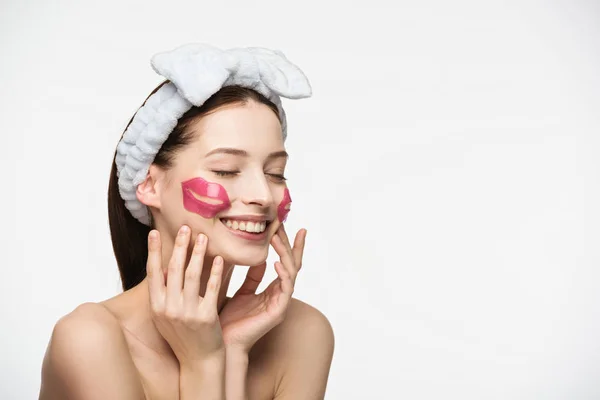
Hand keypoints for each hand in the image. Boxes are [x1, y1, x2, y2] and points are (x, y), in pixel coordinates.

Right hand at [146, 226, 224, 366]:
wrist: (199, 361)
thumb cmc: (182, 336)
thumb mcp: (165, 316)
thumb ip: (163, 293)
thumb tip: (163, 265)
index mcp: (156, 307)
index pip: (152, 273)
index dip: (153, 252)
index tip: (154, 232)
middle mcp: (168, 309)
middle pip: (173, 270)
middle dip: (179, 246)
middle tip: (185, 227)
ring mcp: (187, 314)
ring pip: (192, 276)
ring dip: (198, 253)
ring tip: (203, 237)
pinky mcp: (206, 318)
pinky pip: (212, 289)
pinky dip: (216, 272)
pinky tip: (220, 259)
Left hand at [219, 225, 305, 352]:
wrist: (222, 343)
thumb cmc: (229, 320)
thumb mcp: (241, 291)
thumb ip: (251, 276)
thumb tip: (258, 257)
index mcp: (272, 291)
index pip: (285, 262)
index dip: (287, 244)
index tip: (285, 224)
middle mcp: (280, 295)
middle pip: (293, 264)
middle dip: (291, 243)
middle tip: (286, 224)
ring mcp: (281, 303)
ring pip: (291, 272)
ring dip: (285, 254)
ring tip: (277, 238)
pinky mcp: (278, 312)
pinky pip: (286, 289)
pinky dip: (283, 274)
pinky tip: (277, 262)